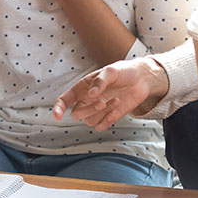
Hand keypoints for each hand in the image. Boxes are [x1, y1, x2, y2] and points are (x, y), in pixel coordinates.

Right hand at [53, 57, 167, 130]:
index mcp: (82, 88)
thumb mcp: (111, 71)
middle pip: (77, 114)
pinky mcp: (108, 117)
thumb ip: (100, 81)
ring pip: (89, 121)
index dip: (58, 108)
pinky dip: (108, 120)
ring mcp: (97, 110)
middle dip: (89, 110)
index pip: (64, 100)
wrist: (140, 80)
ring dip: (102, 113)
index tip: (57, 116)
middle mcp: (87, 100)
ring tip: (116, 100)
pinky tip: (117, 109)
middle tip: (102, 101)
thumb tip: (91, 94)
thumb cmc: (123, 72)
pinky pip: (101, 126)